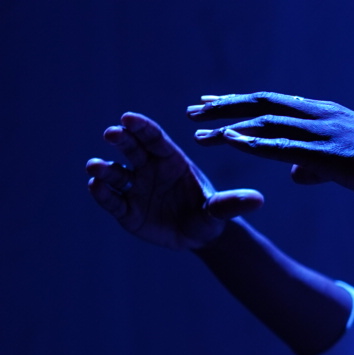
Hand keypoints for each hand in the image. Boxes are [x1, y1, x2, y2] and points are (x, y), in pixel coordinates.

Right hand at [86, 112, 263, 249]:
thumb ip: (233, 204)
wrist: (198, 236)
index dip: (140, 127)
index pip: (154, 138)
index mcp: (171, 159)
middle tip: (111, 133)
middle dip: (120, 140)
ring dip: (104, 168)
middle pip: (131, 149)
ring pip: (115, 173)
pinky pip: (112, 200)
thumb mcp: (220, 211)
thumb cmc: (209, 215)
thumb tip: (259, 200)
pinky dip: (103, 194)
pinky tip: (95, 187)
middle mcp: (149, 168)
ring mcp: (135, 188)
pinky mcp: (126, 209)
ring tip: (95, 167)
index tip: (128, 117)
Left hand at [186, 93, 353, 207]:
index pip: (275, 104)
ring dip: (229, 126)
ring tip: (200, 131)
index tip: (213, 106)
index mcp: (327, 114)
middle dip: (225, 108)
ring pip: (266, 123)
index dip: (242, 104)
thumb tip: (293, 173)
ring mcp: (324, 133)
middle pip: (262, 105)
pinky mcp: (329, 154)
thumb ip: (317, 166)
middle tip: (194, 112)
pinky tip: (230, 141)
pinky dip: (253, 142)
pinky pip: (283, 146)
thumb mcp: (351, 165)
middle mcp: (322, 115)